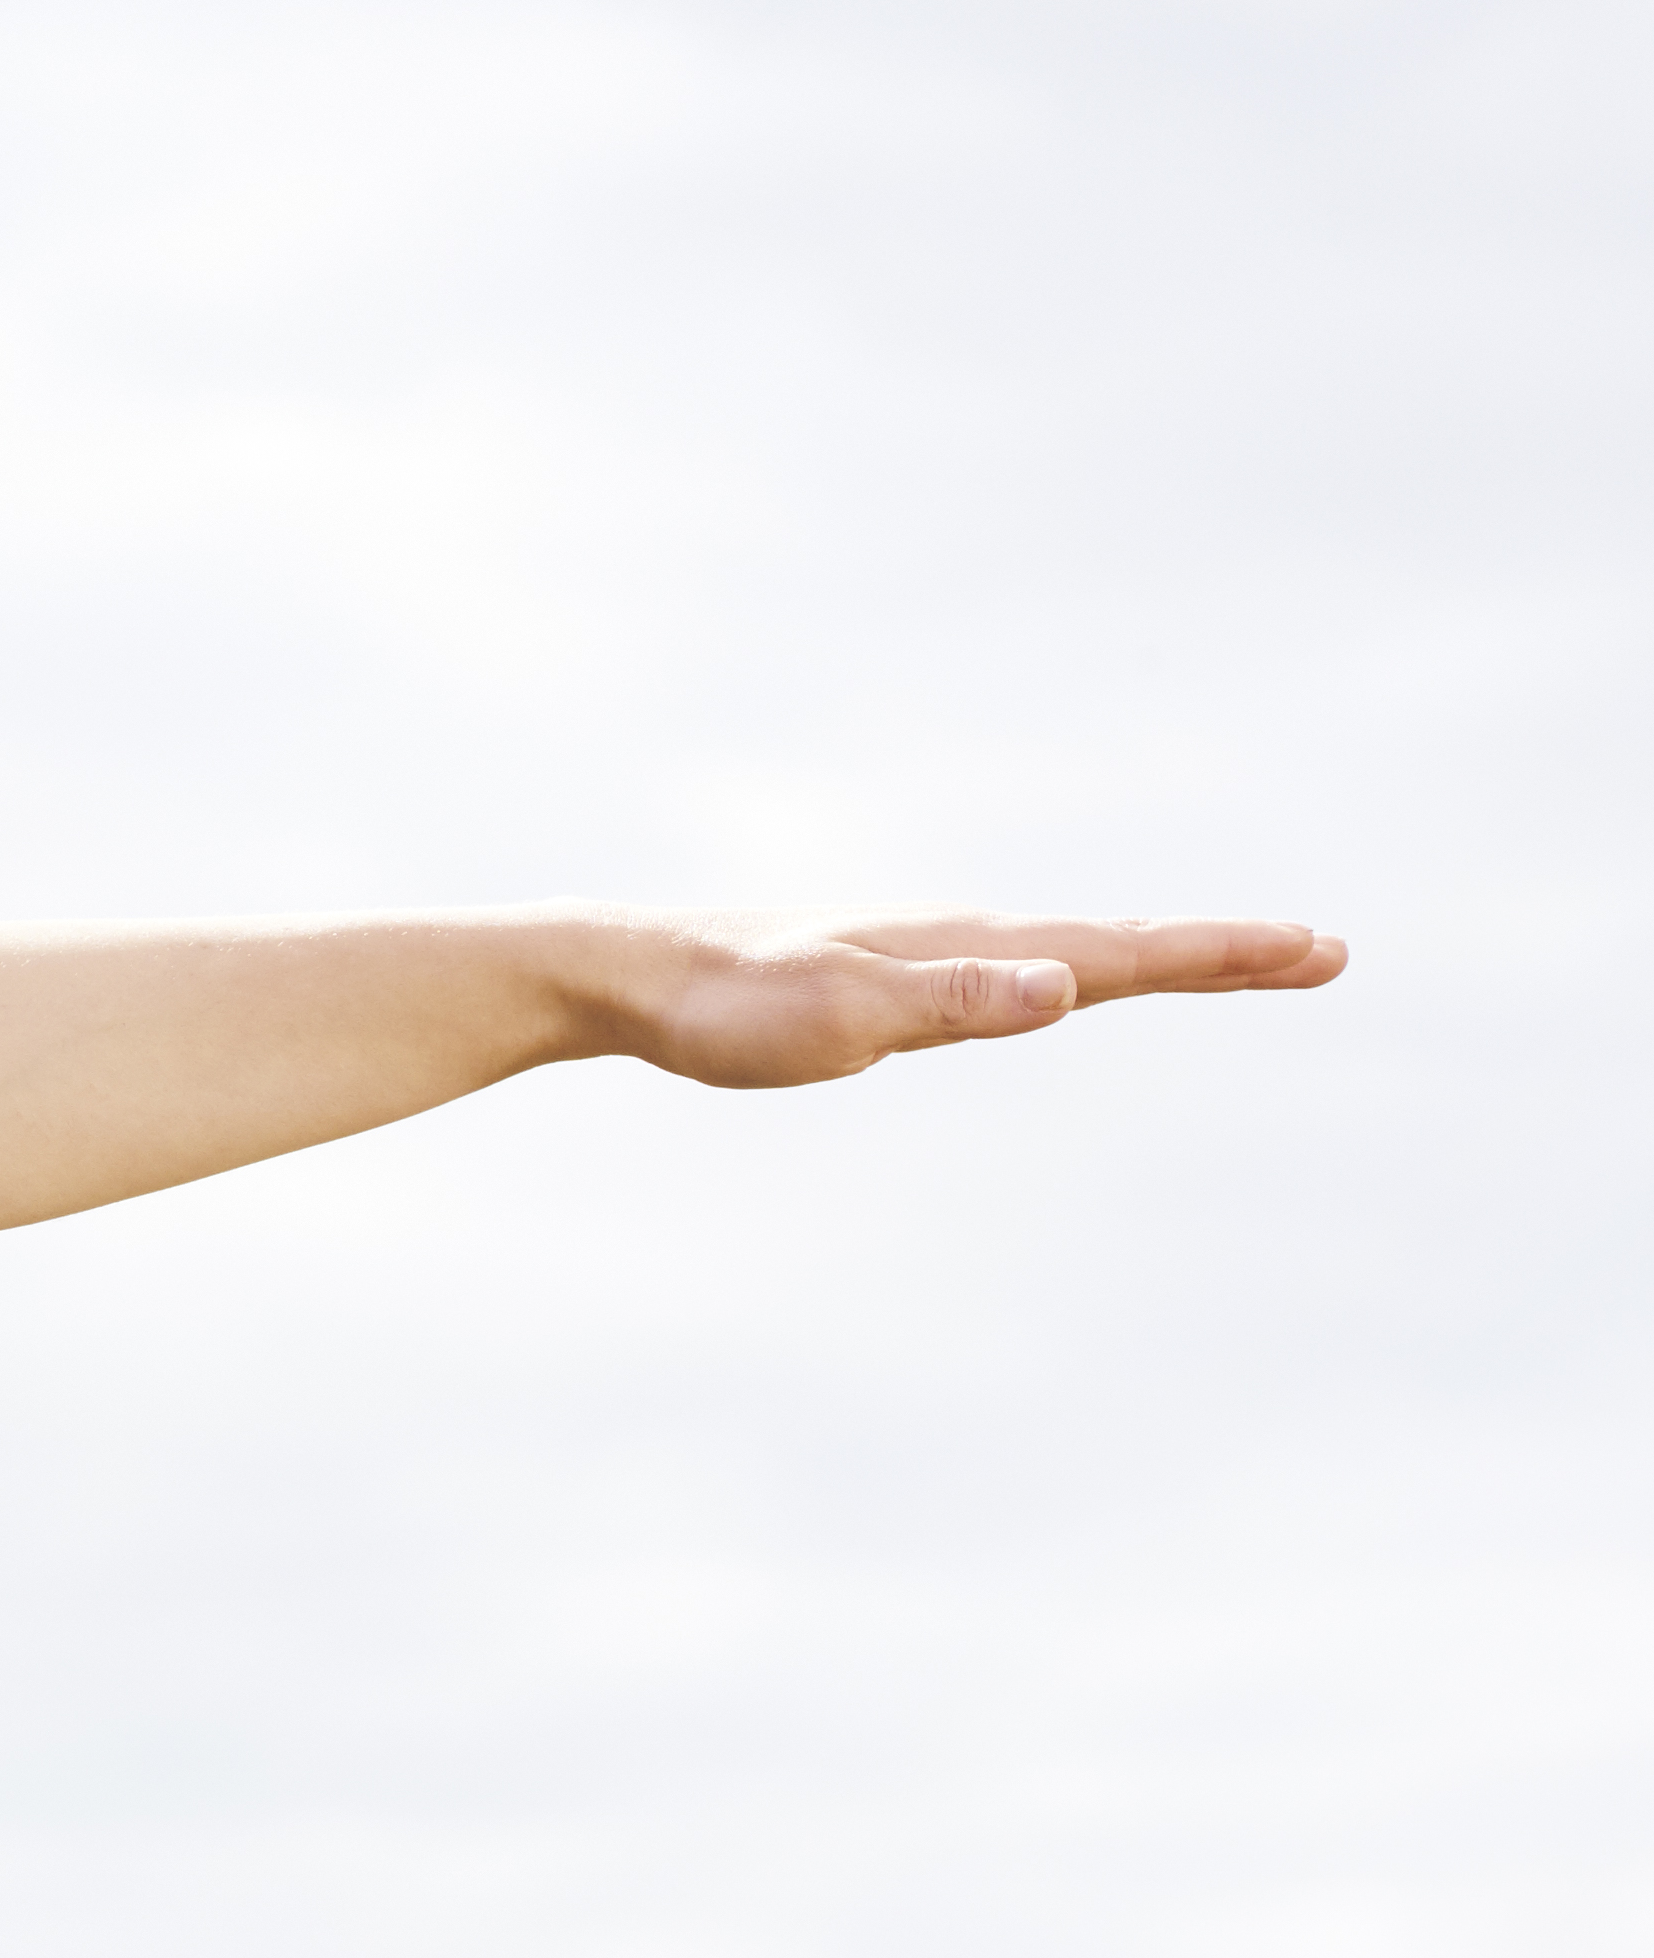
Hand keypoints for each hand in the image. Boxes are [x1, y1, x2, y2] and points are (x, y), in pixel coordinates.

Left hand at [609, 911, 1348, 1090]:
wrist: (632, 973)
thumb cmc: (725, 1007)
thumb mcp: (835, 1018)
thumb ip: (949, 1004)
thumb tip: (1063, 987)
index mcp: (970, 949)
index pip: (1124, 952)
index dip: (1223, 955)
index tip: (1315, 950)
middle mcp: (968, 939)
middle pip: (1124, 943)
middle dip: (1225, 951)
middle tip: (1326, 953)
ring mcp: (938, 954)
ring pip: (1079, 951)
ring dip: (1167, 956)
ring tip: (1243, 959)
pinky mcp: (903, 976)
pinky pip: (1023, 970)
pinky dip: (1086, 969)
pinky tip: (1084, 978)